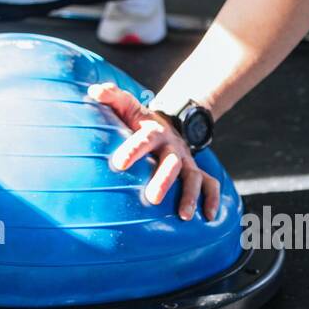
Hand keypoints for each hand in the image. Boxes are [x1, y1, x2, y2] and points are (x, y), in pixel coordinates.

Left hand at [87, 82, 219, 220]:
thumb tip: (94, 91)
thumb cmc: (138, 121)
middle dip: (164, 180)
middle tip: (152, 198)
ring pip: (193, 177)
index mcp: (154, 131)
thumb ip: (111, 96)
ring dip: (190, 196)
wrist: (168, 123)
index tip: (119, 164)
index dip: (133, 150)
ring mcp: (187, 160)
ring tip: (183, 216)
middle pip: (172, 162)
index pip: (144, 139)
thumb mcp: (127, 106)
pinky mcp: (196, 172)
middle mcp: (173, 146)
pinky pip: (210, 185)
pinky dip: (213, 199)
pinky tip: (209, 217)